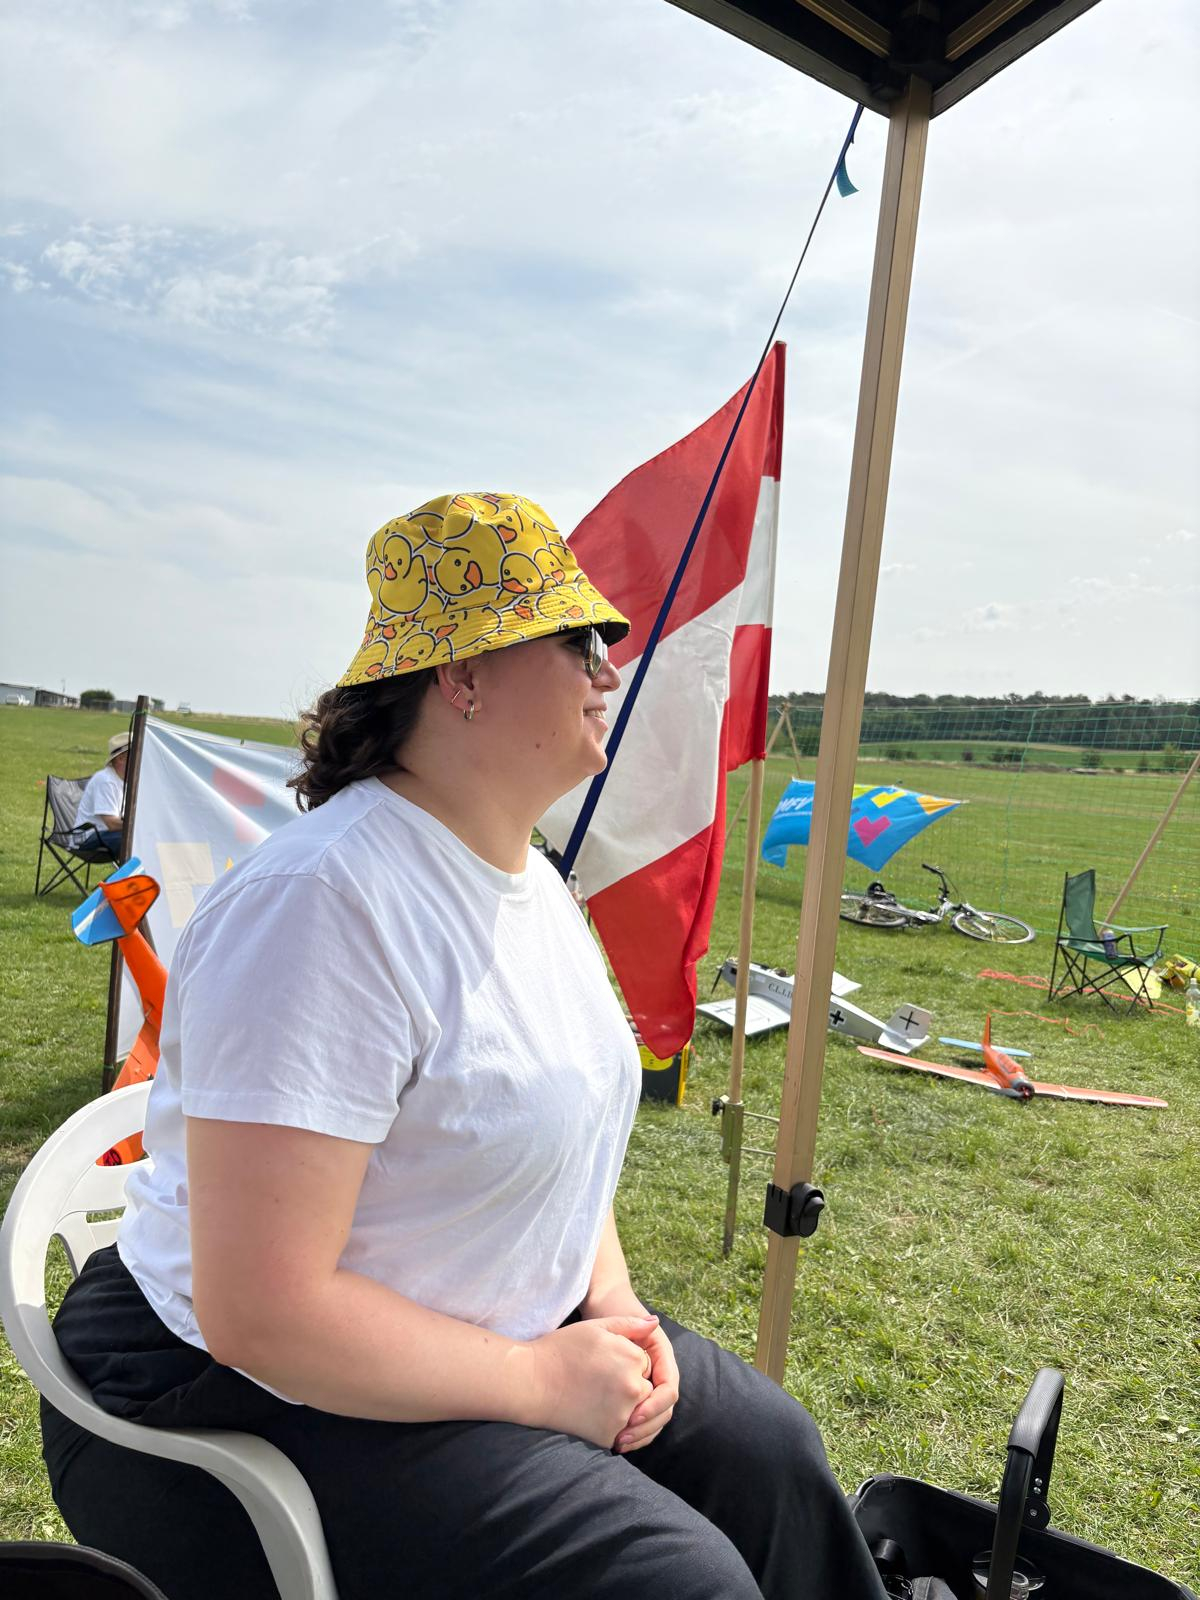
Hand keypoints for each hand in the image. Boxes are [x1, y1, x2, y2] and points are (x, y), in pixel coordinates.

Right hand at [528, 1315, 656, 1448]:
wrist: (531, 1382)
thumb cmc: (562, 1349)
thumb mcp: (596, 1327)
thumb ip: (630, 1324)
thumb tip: (654, 1323)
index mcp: (632, 1359)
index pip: (644, 1363)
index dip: (624, 1361)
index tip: (602, 1362)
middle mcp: (633, 1388)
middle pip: (644, 1388)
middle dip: (628, 1384)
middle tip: (597, 1379)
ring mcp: (622, 1415)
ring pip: (636, 1411)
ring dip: (623, 1405)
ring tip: (594, 1395)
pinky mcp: (610, 1436)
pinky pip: (622, 1431)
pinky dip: (611, 1423)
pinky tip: (590, 1410)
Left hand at [611, 1319, 678, 1453]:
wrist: (600, 1311)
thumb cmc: (611, 1313)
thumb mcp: (622, 1318)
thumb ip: (635, 1324)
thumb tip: (653, 1324)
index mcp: (662, 1358)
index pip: (669, 1389)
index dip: (654, 1405)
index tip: (634, 1416)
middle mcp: (659, 1375)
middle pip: (665, 1410)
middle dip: (647, 1427)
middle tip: (622, 1436)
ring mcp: (649, 1387)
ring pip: (656, 1420)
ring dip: (641, 1435)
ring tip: (618, 1443)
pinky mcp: (636, 1398)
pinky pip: (643, 1422)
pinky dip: (635, 1434)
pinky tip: (615, 1441)